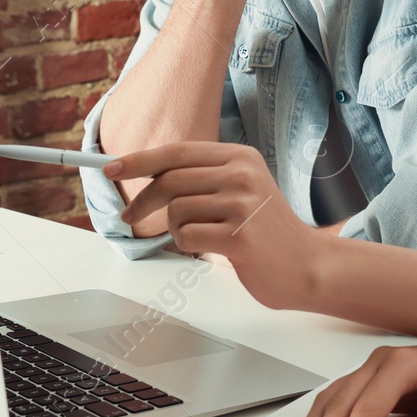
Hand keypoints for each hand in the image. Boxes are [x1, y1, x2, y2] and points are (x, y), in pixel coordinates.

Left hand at [106, 141, 311, 308]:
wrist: (306, 265)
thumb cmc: (267, 231)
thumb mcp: (241, 189)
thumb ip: (203, 177)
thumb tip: (148, 173)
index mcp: (240, 157)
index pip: (178, 151)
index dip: (140, 159)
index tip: (111, 168)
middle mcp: (243, 174)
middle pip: (170, 180)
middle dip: (142, 202)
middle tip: (130, 217)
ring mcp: (243, 204)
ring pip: (176, 211)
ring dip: (175, 230)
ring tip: (198, 237)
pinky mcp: (239, 235)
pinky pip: (186, 237)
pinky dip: (187, 246)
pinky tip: (209, 249)